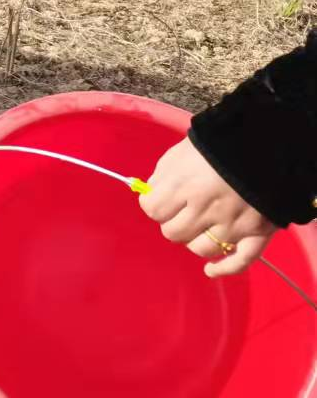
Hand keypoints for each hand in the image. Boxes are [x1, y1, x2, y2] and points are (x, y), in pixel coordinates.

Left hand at [139, 136, 277, 275]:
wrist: (266, 145)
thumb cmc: (216, 145)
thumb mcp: (180, 153)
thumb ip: (162, 176)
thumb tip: (151, 195)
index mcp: (184, 185)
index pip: (153, 210)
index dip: (154, 204)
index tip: (159, 199)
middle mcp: (206, 209)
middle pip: (173, 232)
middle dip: (173, 222)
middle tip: (181, 210)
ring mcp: (233, 224)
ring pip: (200, 249)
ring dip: (195, 239)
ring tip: (199, 227)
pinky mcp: (257, 233)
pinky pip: (239, 261)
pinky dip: (224, 269)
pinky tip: (210, 271)